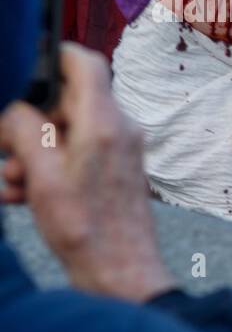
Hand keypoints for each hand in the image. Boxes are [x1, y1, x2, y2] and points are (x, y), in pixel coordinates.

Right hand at [0, 44, 175, 302]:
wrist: (120, 275)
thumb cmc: (87, 231)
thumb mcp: (42, 176)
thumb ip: (25, 130)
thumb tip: (15, 105)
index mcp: (104, 124)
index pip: (85, 64)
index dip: (53, 56)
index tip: (23, 65)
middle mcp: (118, 131)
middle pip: (64, 102)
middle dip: (25, 122)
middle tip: (2, 146)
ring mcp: (118, 151)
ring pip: (62, 133)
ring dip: (28, 153)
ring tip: (10, 182)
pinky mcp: (113, 171)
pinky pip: (72, 156)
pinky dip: (44, 169)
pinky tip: (19, 196)